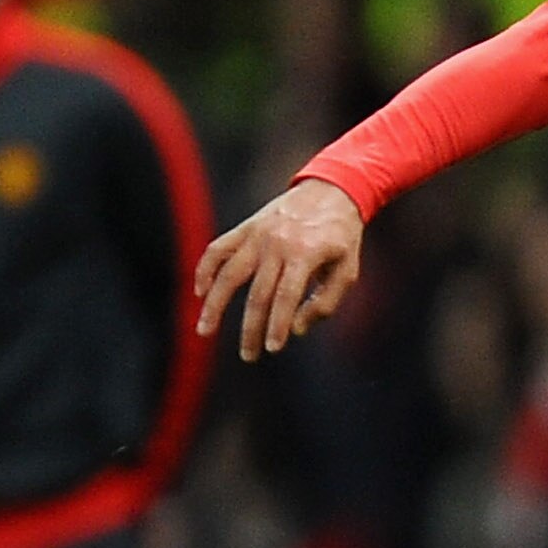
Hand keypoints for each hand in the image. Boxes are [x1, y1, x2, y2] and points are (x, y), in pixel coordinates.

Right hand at [194, 179, 367, 359]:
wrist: (330, 191)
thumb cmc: (342, 238)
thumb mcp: (348, 270)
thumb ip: (326, 302)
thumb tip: (295, 330)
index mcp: (305, 254)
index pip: (286, 297)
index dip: (277, 325)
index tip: (272, 348)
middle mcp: (276, 244)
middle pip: (257, 294)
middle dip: (251, 328)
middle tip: (248, 355)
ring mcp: (257, 235)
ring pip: (228, 273)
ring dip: (213, 304)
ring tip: (204, 331)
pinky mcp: (245, 228)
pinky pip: (217, 249)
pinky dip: (205, 270)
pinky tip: (199, 292)